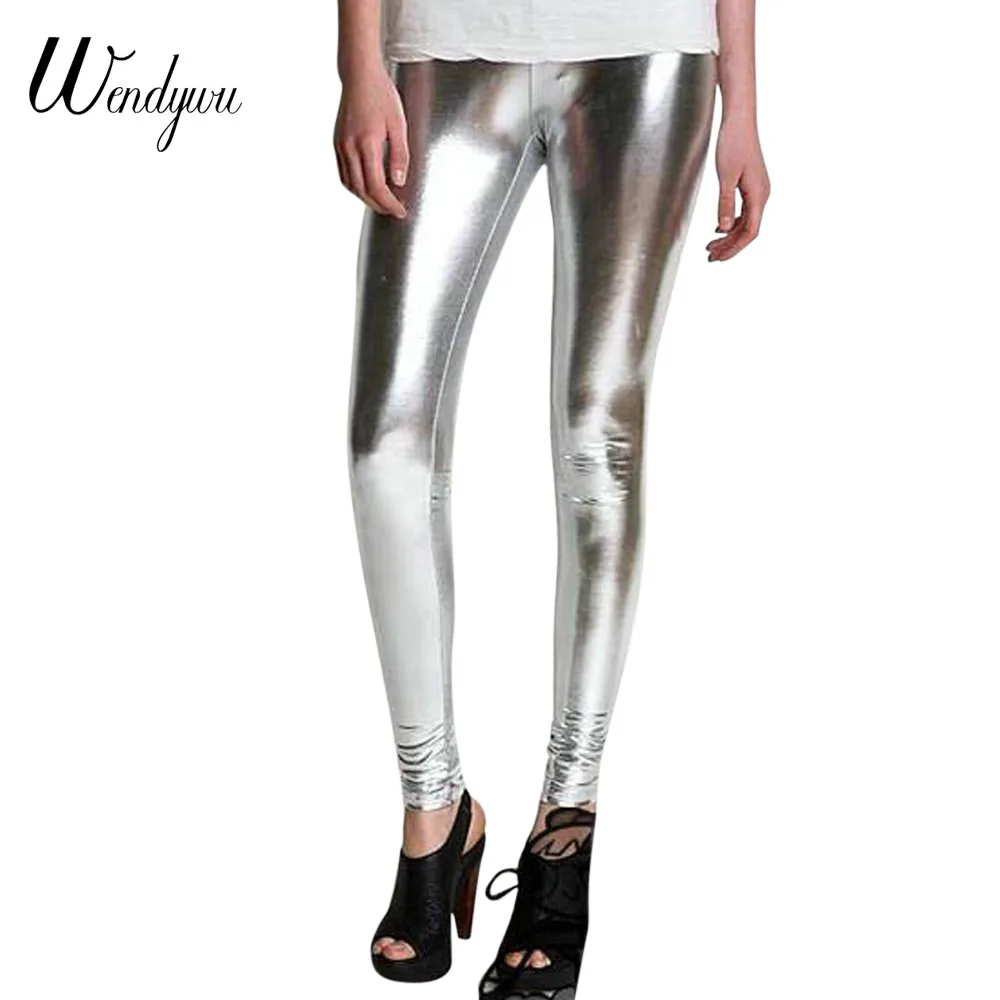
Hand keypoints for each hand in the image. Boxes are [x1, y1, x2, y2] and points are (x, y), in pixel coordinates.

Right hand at [334, 64, 408, 219]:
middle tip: (394, 211)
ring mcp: (341, 146)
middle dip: (379, 206)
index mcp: (367, 144)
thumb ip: (400, 155)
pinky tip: (366, 188)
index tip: (400, 210)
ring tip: (382, 203)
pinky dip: (355, 187)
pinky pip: (344, 174)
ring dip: (366, 199)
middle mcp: (350, 148)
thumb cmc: (382, 96)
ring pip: (350, 185)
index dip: (389, 203)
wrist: (359, 76)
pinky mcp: (337, 143)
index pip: (377, 186)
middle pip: (362, 191)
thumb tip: (399, 182)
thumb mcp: (399, 125)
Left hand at [707, 114, 769, 260]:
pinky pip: (744, 212)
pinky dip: (731, 223)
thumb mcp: (726, 177)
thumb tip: (724, 229)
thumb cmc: (733, 143)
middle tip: (710, 257)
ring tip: (710, 247)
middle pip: (747, 230)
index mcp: (759, 195)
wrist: (739, 119)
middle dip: (729, 246)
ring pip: (745, 222)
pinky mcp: (751, 185)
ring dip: (728, 236)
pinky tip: (718, 229)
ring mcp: (758, 190)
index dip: (734, 248)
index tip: (719, 258)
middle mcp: (762, 195)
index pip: (750, 232)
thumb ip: (725, 204)